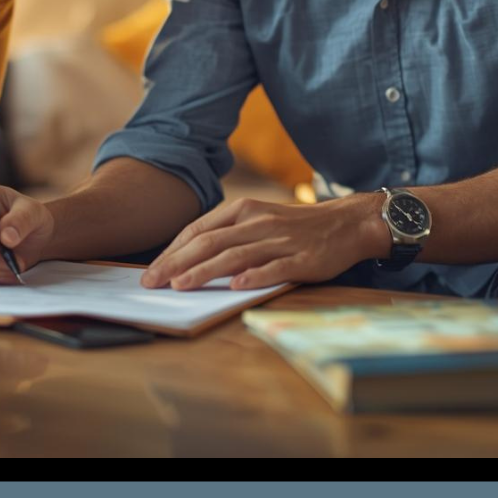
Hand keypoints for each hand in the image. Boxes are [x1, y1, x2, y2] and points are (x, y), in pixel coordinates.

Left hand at [141, 194, 383, 290]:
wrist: (346, 223)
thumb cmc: (295, 227)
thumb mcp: (258, 220)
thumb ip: (229, 235)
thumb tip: (190, 258)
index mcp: (243, 211)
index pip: (199, 230)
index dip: (172, 250)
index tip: (151, 270)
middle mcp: (257, 223)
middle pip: (210, 242)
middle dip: (176, 263)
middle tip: (152, 282)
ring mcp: (280, 240)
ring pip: (235, 255)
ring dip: (205, 271)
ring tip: (181, 286)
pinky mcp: (302, 258)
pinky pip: (275, 267)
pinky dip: (254, 276)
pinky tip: (236, 286)